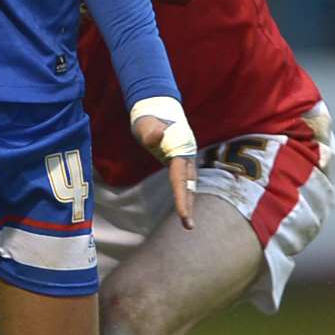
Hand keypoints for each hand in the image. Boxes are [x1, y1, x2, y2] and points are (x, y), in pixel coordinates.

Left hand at [131, 99, 196, 230]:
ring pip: (189, 183)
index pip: (180, 179)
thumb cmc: (148, 117)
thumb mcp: (144, 123)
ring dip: (188, 200)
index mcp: (179, 150)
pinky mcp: (179, 160)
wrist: (157, 107)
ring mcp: (184, 158)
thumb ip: (150, 130)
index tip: (183, 215)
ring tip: (187, 222)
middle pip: (189, 185)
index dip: (182, 198)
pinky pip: (184, 180)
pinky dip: (184, 192)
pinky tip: (184, 204)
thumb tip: (157, 136)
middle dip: (188, 205)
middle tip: (188, 227)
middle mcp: (186, 155)